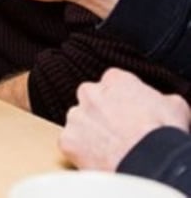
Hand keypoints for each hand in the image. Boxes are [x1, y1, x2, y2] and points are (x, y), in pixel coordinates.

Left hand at [60, 68, 190, 170]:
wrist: (152, 163)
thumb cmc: (164, 134)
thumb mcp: (174, 106)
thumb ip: (160, 98)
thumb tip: (163, 103)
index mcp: (115, 79)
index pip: (113, 84)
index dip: (123, 102)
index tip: (130, 115)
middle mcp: (90, 92)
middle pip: (92, 101)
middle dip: (102, 115)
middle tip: (120, 134)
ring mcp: (76, 116)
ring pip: (80, 122)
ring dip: (91, 134)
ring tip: (112, 150)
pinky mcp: (68, 140)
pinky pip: (71, 145)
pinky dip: (81, 153)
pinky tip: (99, 160)